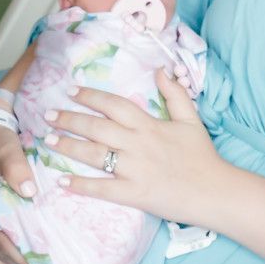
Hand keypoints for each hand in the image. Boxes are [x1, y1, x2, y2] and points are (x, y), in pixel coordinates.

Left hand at [46, 69, 223, 226]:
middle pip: (97, 127)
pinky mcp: (135, 194)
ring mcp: (135, 170)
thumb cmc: (203, 156)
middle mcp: (138, 144)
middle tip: (47, 115)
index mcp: (150, 125)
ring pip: (94, 155)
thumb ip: (175, 94)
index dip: (91, 96)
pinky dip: (81, 186)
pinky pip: (103, 189)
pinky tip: (62, 182)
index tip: (71, 91)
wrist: (217, 192)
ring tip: (49, 140)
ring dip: (69, 147)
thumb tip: (161, 69)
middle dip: (70, 119)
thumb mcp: (191, 119)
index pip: (114, 105)